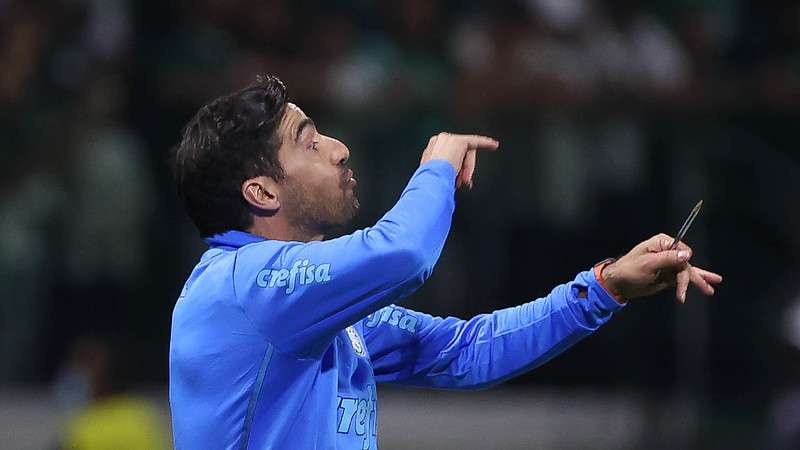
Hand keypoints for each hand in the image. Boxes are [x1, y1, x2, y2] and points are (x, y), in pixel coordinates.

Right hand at [420, 133, 498, 188]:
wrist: (431, 177)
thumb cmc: (431, 180)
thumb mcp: (436, 174)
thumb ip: (447, 172)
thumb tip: (457, 181)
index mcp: (431, 149)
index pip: (449, 155)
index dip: (458, 169)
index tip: (463, 181)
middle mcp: (439, 141)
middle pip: (459, 153)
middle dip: (464, 169)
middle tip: (464, 182)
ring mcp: (449, 139)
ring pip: (466, 152)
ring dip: (468, 168)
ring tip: (464, 180)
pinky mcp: (459, 141)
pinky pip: (476, 141)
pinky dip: (485, 143)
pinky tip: (494, 145)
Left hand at [601, 233, 722, 302]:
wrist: (619, 284)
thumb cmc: (629, 270)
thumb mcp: (647, 264)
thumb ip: (668, 259)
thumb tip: (688, 254)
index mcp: (662, 243)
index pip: (682, 250)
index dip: (684, 263)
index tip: (682, 275)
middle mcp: (668, 252)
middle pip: (686, 264)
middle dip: (691, 277)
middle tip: (706, 289)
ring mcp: (669, 264)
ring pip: (687, 272)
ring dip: (698, 281)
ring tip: (710, 290)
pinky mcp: (668, 275)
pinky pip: (683, 279)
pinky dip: (692, 283)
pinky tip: (707, 287)